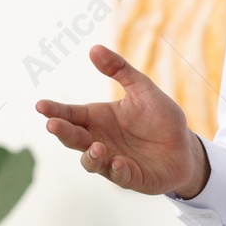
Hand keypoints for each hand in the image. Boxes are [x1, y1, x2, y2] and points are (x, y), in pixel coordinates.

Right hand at [34, 44, 207, 196]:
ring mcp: (112, 161)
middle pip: (73, 138)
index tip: (41, 105)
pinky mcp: (130, 177)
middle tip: (52, 125)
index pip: (70, 114)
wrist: (185, 147)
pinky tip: (118, 162)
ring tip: (97, 147)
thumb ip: (119, 70)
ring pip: (91, 162)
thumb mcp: (142, 88)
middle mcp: (99, 140)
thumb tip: (94, 48)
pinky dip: (116, 170)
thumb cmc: (160, 118)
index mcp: (98, 118)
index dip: (55, 110)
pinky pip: (119, 176)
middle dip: (62, 132)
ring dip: (91, 155)